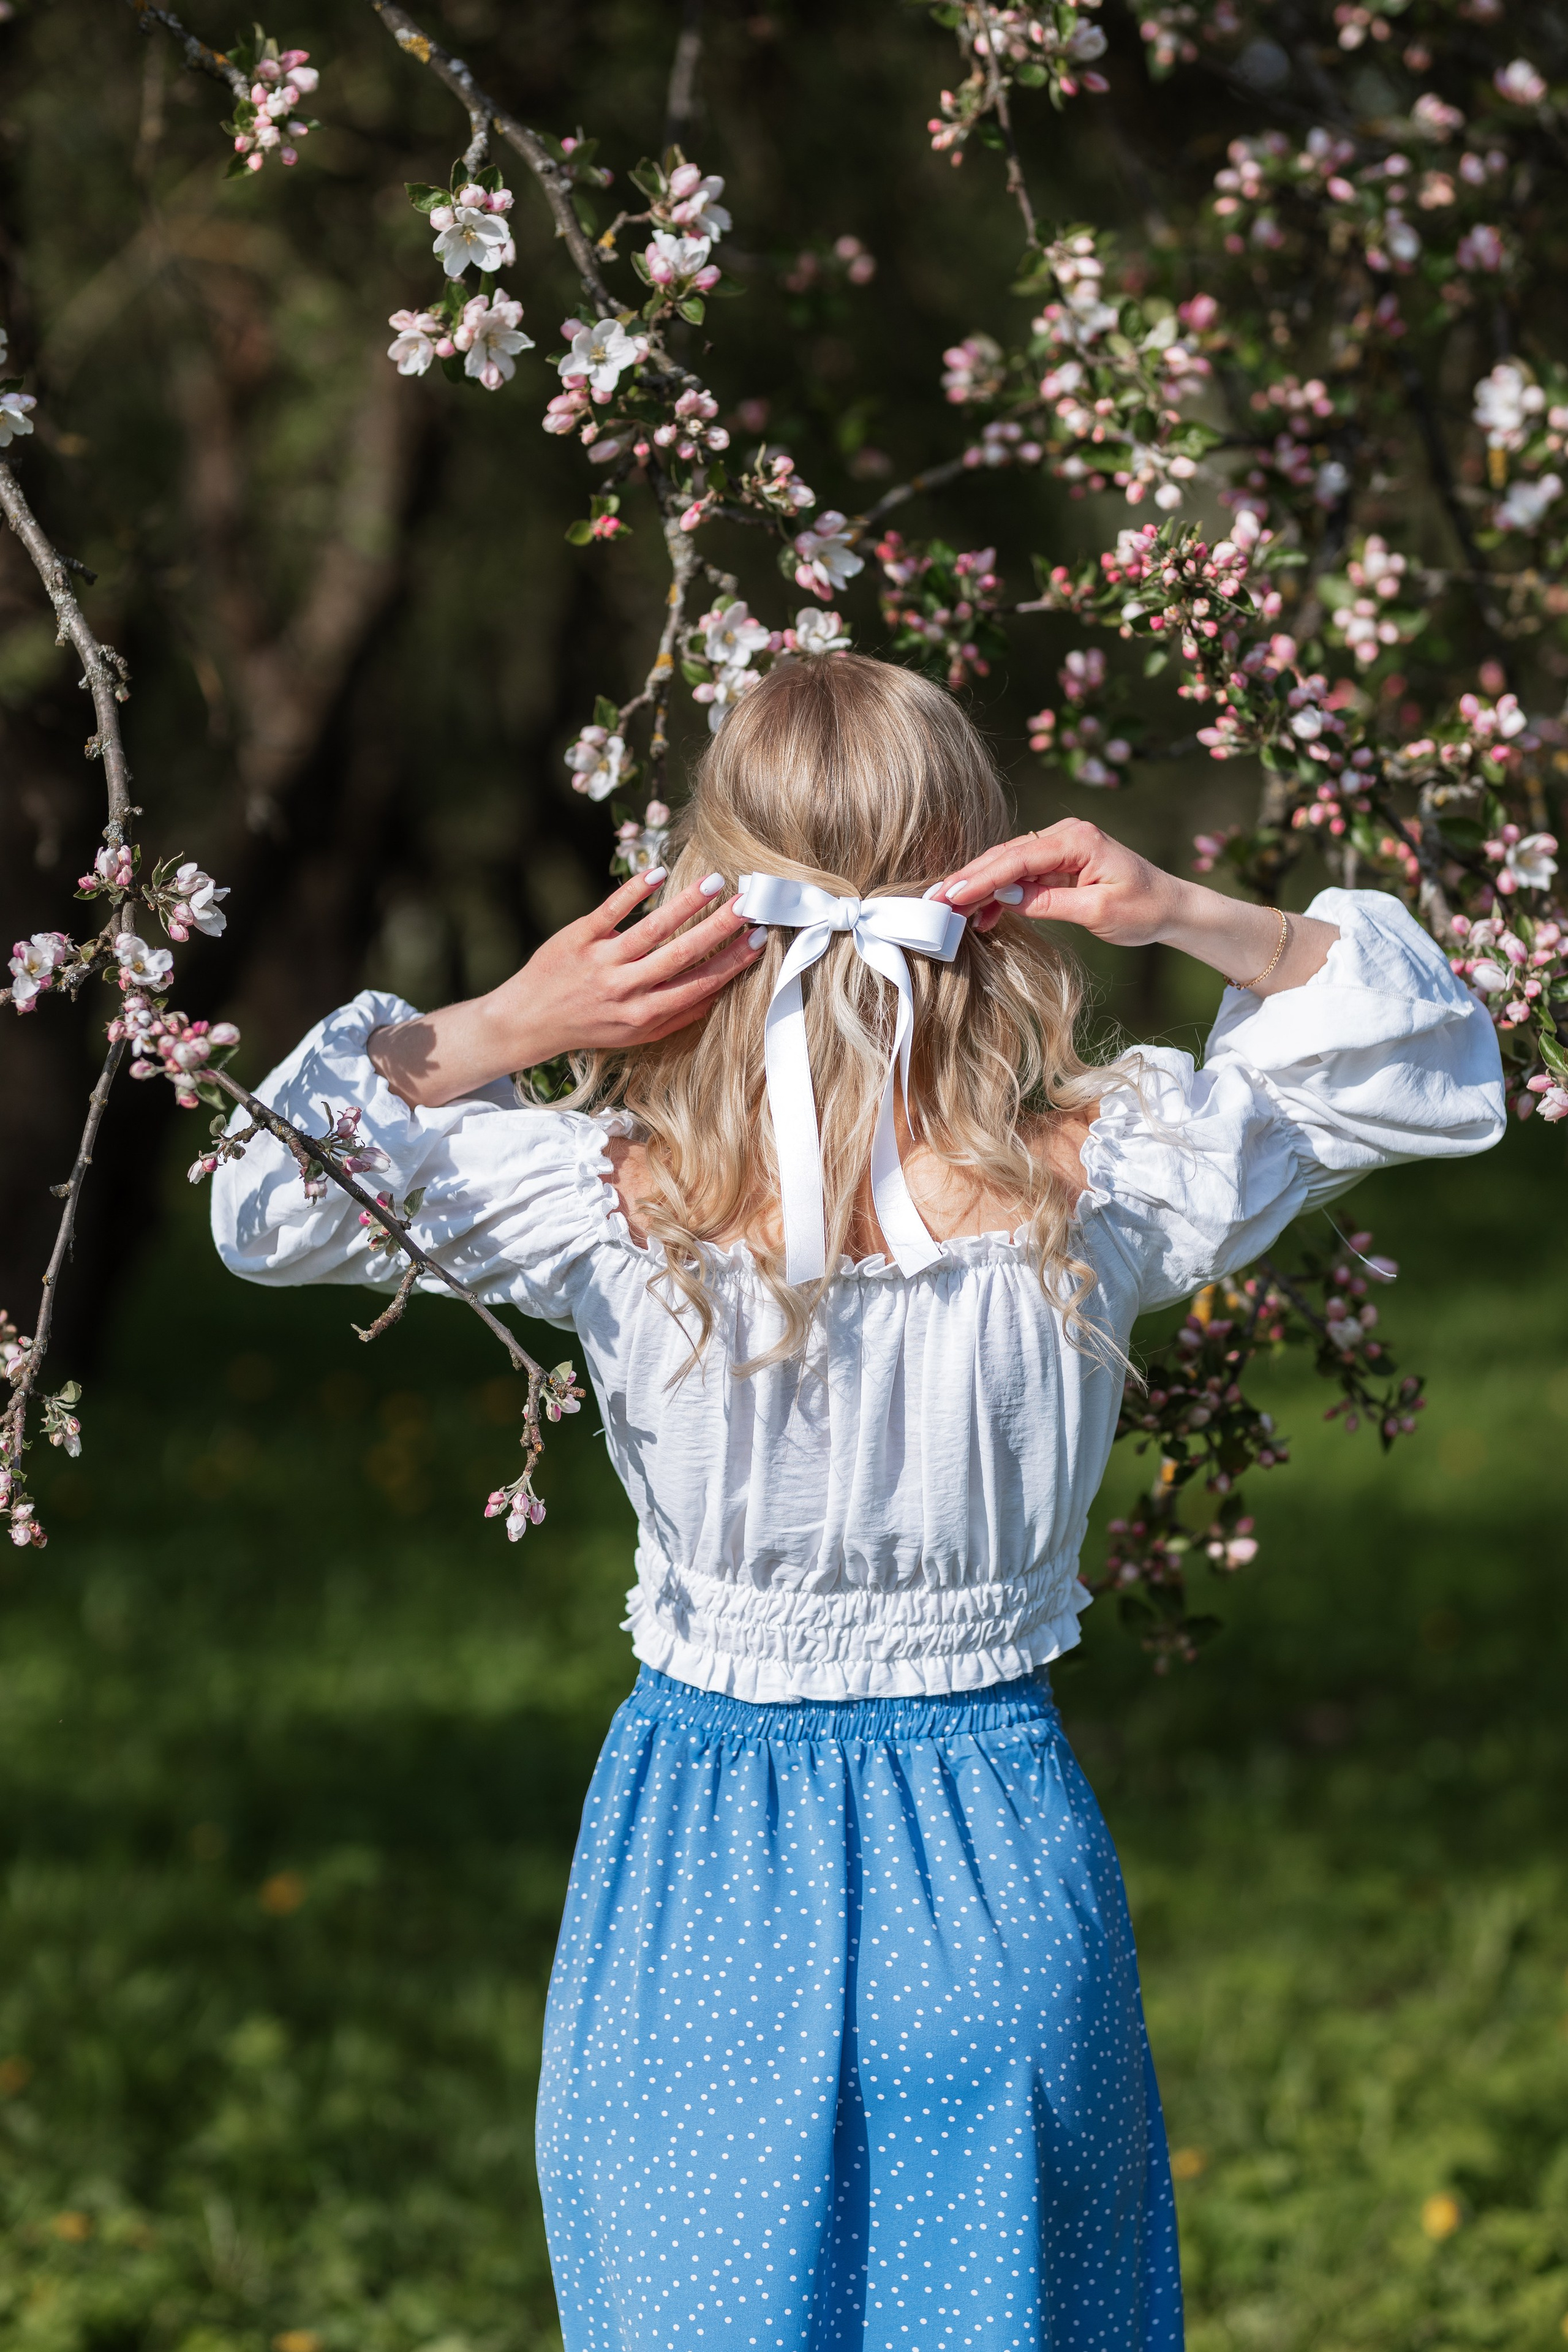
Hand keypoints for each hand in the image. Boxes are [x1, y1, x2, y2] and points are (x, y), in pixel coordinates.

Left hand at [369, 867, 760, 1106]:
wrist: (528, 1021)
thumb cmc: (592, 1026)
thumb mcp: (637, 1034)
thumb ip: (677, 1014)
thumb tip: (719, 989)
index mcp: (645, 1015)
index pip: (699, 985)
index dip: (731, 963)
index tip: (758, 939)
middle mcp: (625, 990)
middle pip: (681, 955)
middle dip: (718, 929)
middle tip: (748, 904)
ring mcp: (601, 963)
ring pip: (650, 931)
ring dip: (684, 905)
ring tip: (714, 882)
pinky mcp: (578, 939)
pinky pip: (610, 911)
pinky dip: (634, 891)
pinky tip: (657, 872)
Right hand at [933, 819, 1338, 992]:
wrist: (1171, 906)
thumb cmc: (1143, 909)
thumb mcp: (1098, 914)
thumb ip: (1050, 902)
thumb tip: (1007, 896)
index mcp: (1077, 841)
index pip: (1017, 859)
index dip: (980, 879)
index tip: (952, 897)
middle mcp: (1065, 835)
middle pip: (1005, 856)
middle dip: (969, 878)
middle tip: (935, 900)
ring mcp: (1061, 846)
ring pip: (1008, 863)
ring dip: (979, 885)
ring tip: (949, 908)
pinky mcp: (1059, 861)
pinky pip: (1021, 872)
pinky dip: (999, 891)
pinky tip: (982, 912)